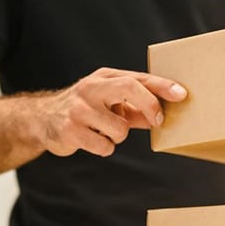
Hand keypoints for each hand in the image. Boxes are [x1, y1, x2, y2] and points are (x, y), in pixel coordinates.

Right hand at [37, 67, 186, 156]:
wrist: (42, 120)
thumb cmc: (88, 110)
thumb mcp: (112, 103)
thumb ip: (138, 109)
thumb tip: (165, 117)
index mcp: (105, 77)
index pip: (138, 78)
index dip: (162, 86)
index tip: (182, 94)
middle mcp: (91, 88)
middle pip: (128, 88)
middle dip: (149, 106)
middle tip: (158, 122)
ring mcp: (79, 108)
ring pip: (120, 129)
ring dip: (119, 137)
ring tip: (105, 131)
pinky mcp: (71, 130)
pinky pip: (105, 146)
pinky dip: (105, 148)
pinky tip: (92, 140)